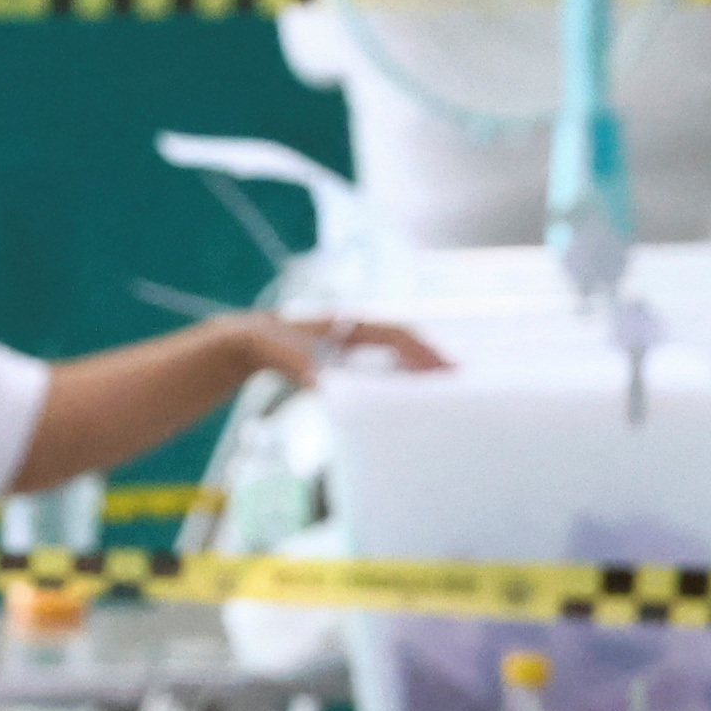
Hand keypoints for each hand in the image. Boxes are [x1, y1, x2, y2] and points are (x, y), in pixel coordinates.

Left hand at [237, 313, 450, 388]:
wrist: (254, 339)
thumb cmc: (274, 345)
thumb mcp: (291, 358)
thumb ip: (308, 369)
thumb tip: (321, 384)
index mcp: (351, 324)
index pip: (397, 335)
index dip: (421, 351)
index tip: (442, 368)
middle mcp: (358, 326)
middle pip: (404, 338)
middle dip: (430, 355)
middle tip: (456, 376)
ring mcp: (355, 336)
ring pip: (397, 345)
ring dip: (419, 361)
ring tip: (442, 381)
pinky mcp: (349, 348)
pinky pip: (385, 354)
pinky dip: (402, 367)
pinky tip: (410, 386)